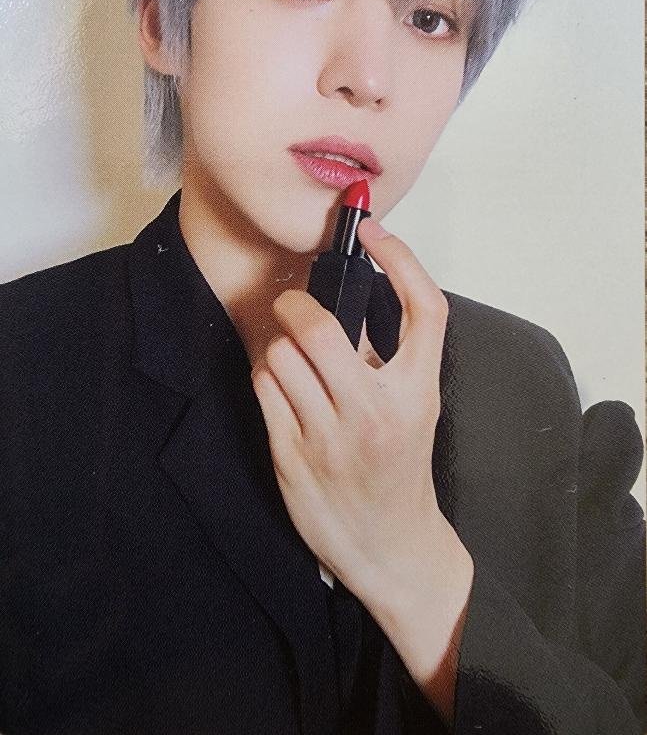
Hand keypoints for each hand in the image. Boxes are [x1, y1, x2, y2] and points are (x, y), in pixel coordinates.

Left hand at [249, 217, 465, 608]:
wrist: (392, 544)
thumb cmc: (401, 467)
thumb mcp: (415, 406)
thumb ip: (389, 355)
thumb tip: (344, 296)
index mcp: (419, 392)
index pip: (423, 307)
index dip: (400, 257)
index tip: (373, 232)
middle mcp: (376, 413)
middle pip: (323, 326)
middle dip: (297, 305)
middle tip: (296, 307)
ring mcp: (330, 438)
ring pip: (282, 355)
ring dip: (280, 346)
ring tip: (293, 359)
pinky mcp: (292, 457)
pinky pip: (264, 387)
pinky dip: (267, 376)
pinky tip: (282, 388)